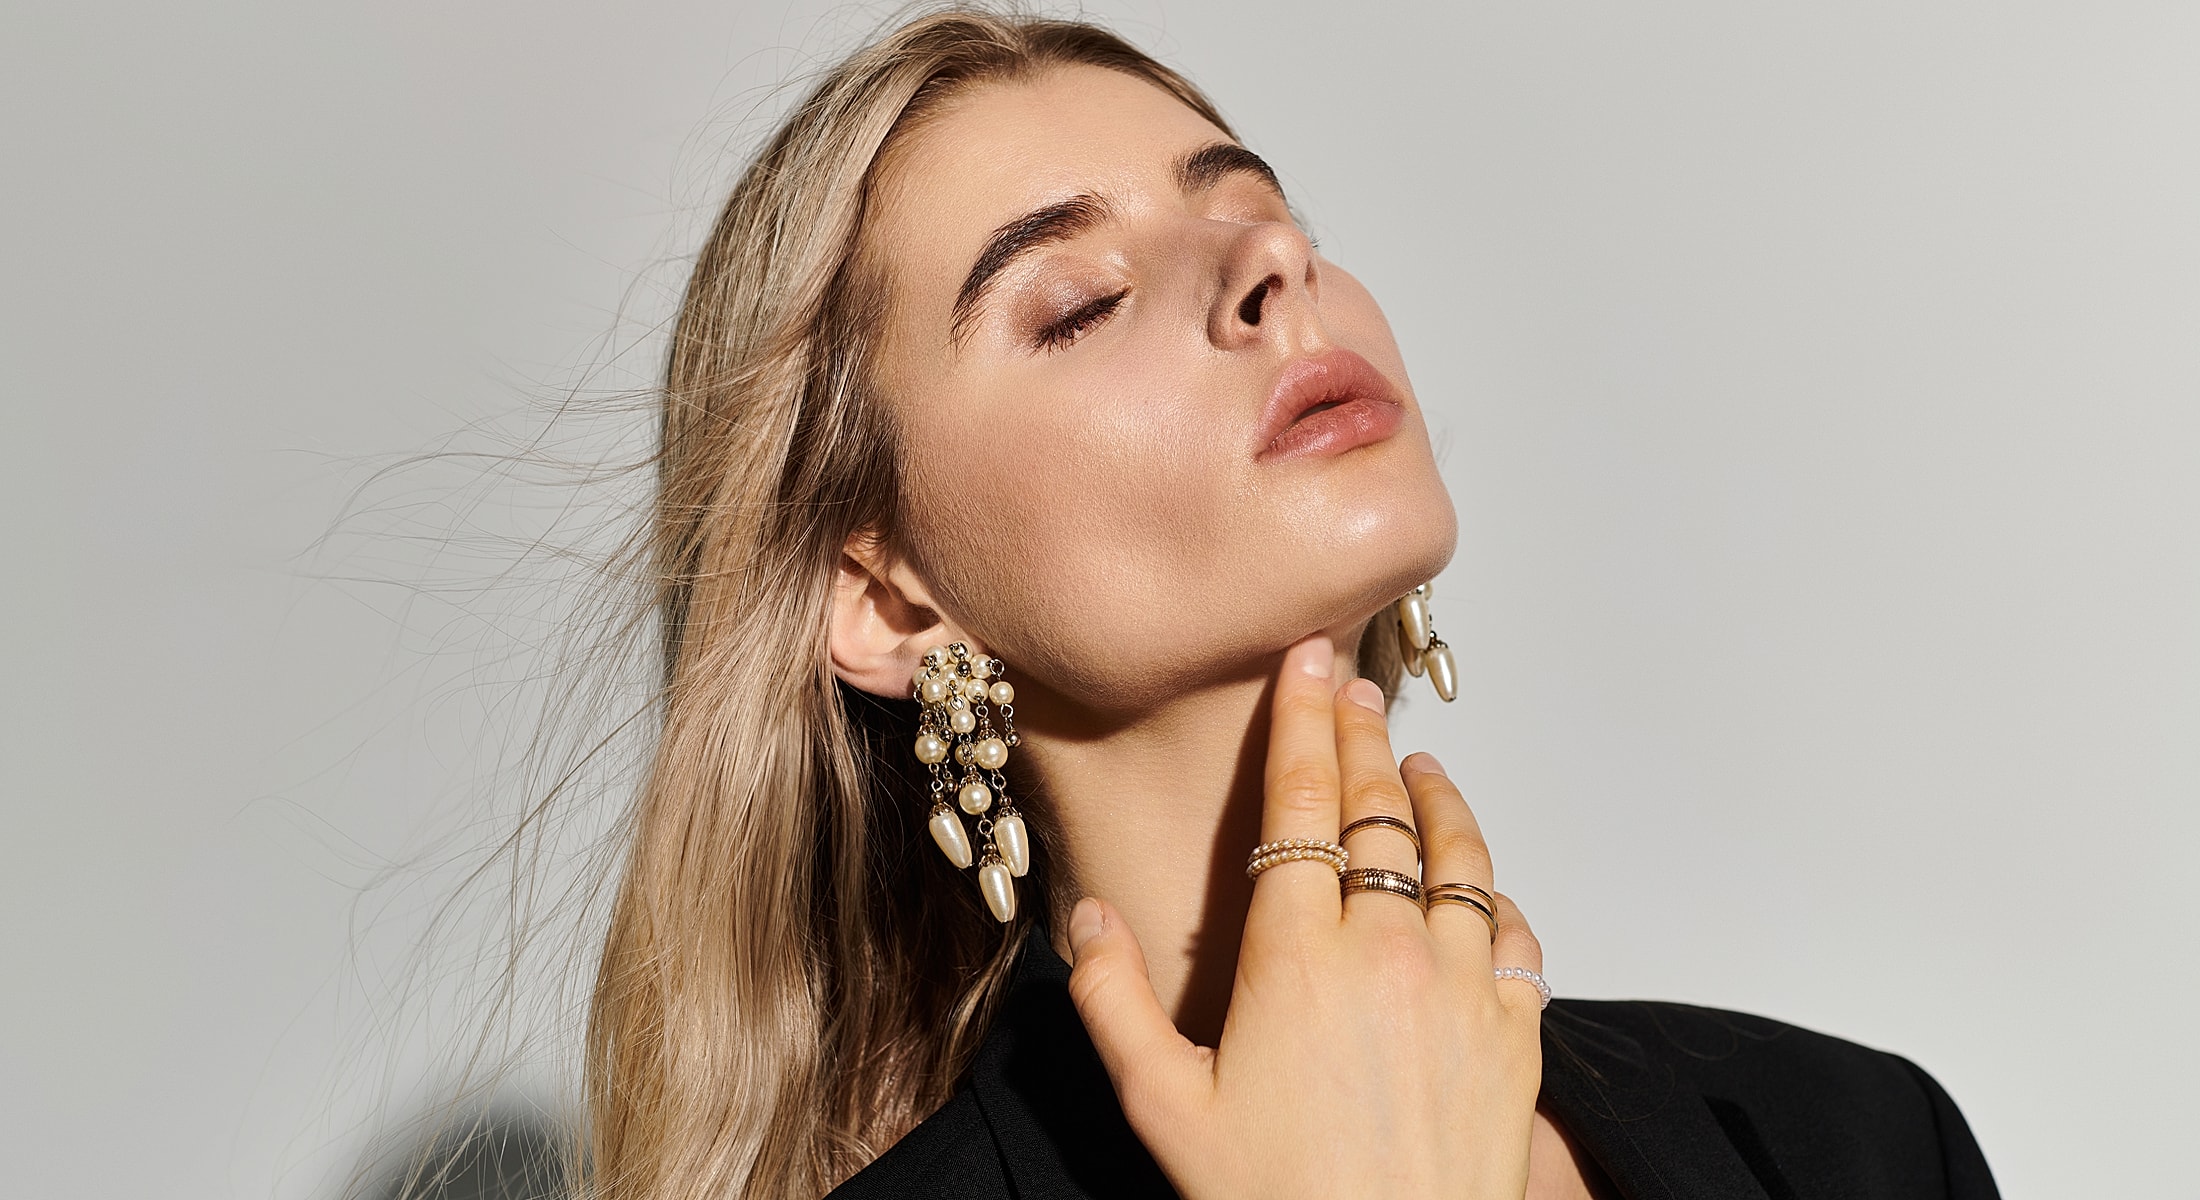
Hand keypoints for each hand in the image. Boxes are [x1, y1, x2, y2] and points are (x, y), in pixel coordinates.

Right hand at [1065, 634, 1545, 1199]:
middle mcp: (1389, 950)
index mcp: (1297, 955)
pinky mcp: (1518, 1032)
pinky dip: (1492, 888)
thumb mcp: (1164, 1108)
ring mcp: (1463, 986)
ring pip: (1457, 855)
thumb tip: (1087, 918)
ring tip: (1417, 764)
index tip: (1308, 663)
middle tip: (1353, 687)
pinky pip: (1513, 929)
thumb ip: (1114, 1003)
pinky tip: (1475, 880)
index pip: (1305, 802)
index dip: (1304, 720)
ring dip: (1435, 798)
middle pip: (1381, 809)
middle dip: (1363, 735)